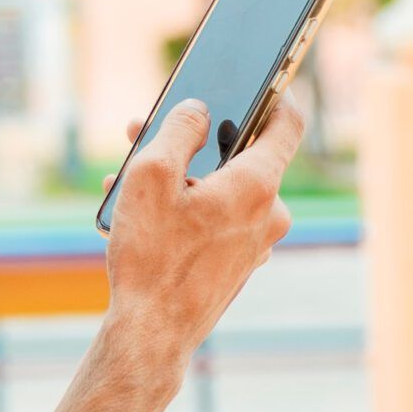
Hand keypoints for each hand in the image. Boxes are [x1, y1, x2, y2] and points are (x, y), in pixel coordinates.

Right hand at [99, 96, 302, 370]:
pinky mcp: (237, 265)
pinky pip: (215, 221)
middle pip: (240, 156)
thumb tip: (198, 109)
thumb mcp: (151, 176)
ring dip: (178, 178)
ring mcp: (255, 243)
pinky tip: (139, 215)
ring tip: (125, 180)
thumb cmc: (151, 256)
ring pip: (222, 190)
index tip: (259, 76)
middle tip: (147, 131)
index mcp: (257, 185)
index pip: (286, 122)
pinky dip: (183, 209)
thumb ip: (178, 129)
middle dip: (193, 139)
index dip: (274, 91)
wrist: (152, 335)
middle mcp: (268, 214)